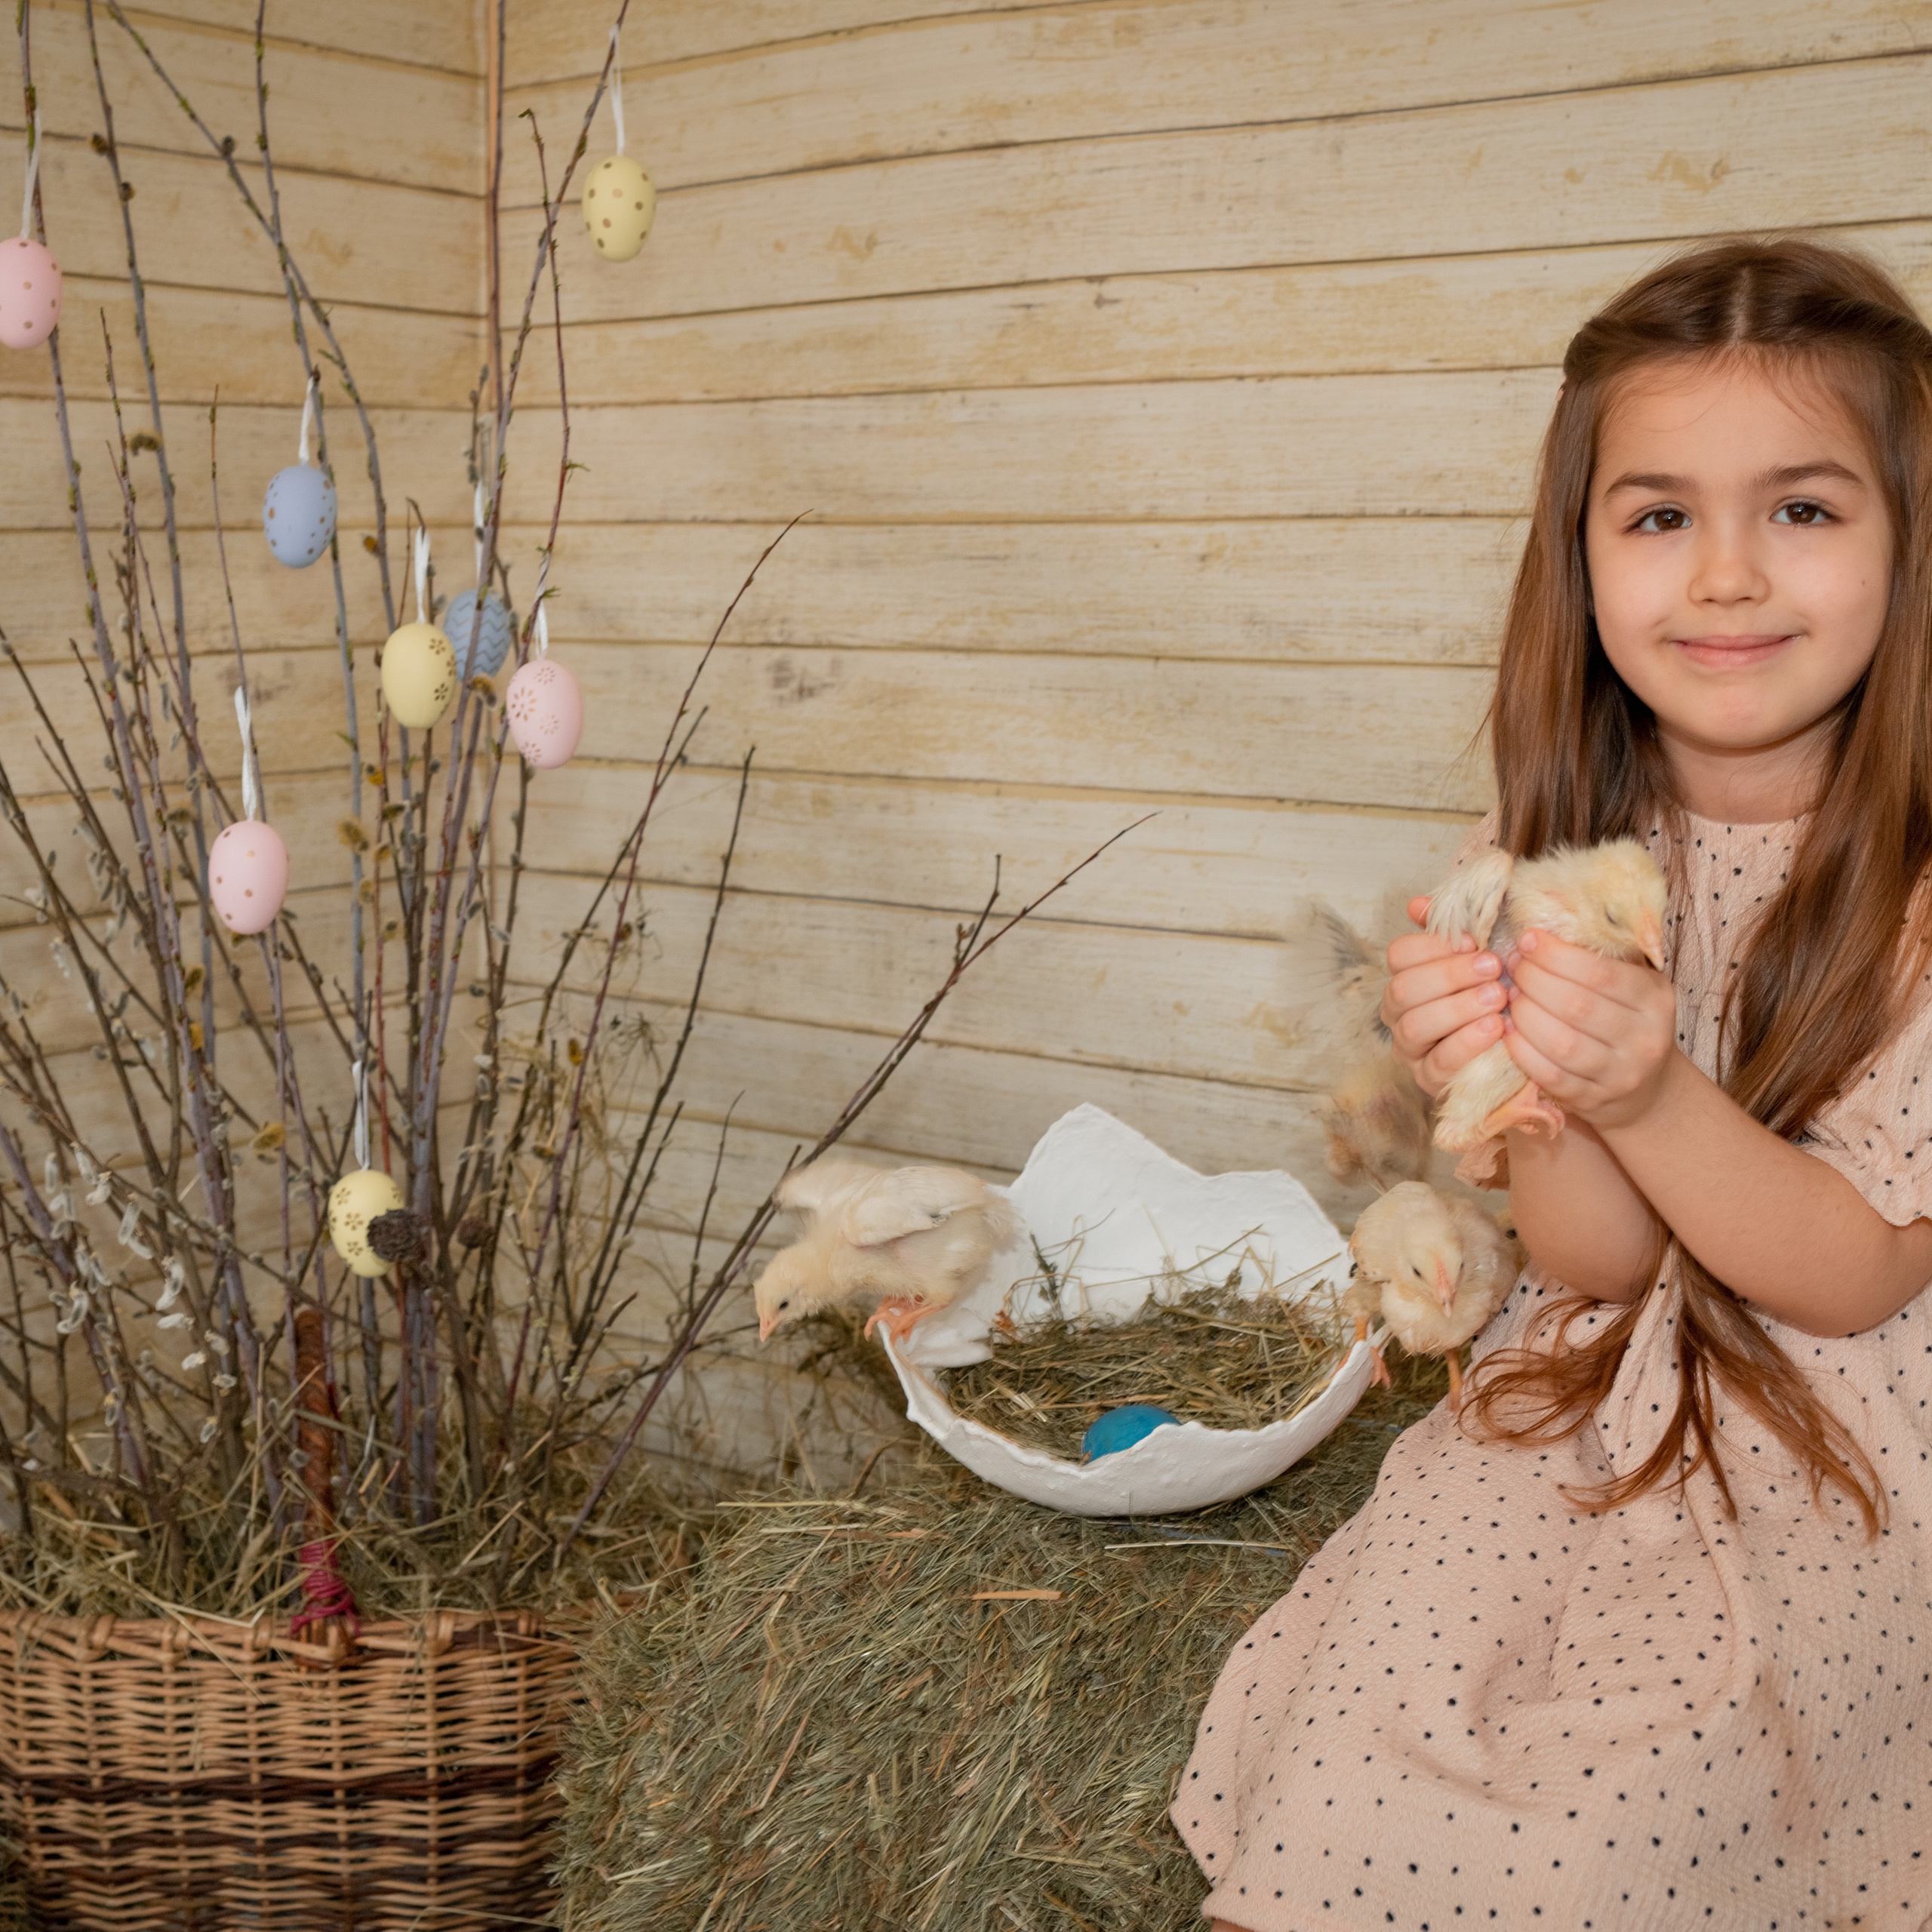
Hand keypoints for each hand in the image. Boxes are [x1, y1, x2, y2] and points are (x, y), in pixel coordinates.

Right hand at [1382, 895, 1509, 1098]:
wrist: (1525, 1048)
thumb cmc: (1497, 993)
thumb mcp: (1482, 957)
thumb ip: (1454, 929)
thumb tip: (1418, 904)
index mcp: (1407, 977)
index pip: (1398, 955)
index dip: (1432, 945)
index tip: (1473, 941)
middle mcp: (1399, 1013)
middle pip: (1403, 988)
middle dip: (1449, 975)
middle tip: (1492, 968)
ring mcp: (1410, 1049)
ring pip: (1415, 1026)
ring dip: (1458, 1008)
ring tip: (1497, 998)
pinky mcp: (1429, 1081)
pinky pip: (1438, 1063)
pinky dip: (1467, 1043)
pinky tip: (1496, 1028)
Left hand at [1502, 929, 1678, 1129]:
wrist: (1647, 1089)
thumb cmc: (1626, 1020)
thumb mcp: (1630, 982)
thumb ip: (1601, 953)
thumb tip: (1549, 909)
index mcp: (1655, 998)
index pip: (1601, 972)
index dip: (1556, 955)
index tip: (1527, 940)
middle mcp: (1645, 1037)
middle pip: (1576, 1005)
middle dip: (1534, 981)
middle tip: (1511, 968)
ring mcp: (1622, 1074)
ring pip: (1561, 1042)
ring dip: (1524, 1015)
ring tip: (1508, 997)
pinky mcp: (1595, 1101)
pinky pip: (1550, 1075)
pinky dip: (1522, 1051)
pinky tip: (1507, 1032)